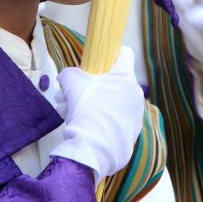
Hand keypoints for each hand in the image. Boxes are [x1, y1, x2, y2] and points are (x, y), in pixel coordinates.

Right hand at [50, 47, 143, 182]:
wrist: (93, 148)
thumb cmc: (85, 107)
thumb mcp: (70, 81)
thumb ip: (69, 73)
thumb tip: (67, 77)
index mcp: (125, 76)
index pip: (125, 54)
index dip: (111, 54)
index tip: (98, 63)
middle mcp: (135, 93)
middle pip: (114, 81)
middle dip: (93, 85)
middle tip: (72, 94)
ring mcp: (135, 114)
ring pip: (113, 101)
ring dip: (94, 103)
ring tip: (71, 113)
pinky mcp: (132, 133)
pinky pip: (115, 120)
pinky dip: (101, 120)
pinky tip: (84, 127)